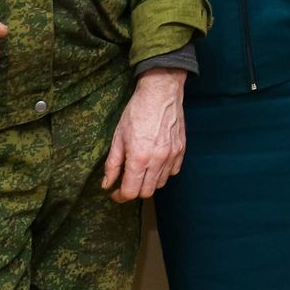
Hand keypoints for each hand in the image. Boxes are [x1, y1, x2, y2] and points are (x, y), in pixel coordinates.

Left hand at [102, 69, 186, 200]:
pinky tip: (156, 164)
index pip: (130, 191)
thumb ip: (112, 164)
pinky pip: (173, 171)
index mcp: (139, 158)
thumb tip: (107, 184)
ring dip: (149, 182)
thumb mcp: (118, 137)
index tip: (115, 192)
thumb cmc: (137, 112)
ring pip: (160, 183)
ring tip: (141, 171)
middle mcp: (158, 160)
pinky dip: (164, 173)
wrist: (160, 93)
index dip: (120, 196)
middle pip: (146, 192)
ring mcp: (172, 155)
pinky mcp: (181, 149)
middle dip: (134, 191)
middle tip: (126, 183)